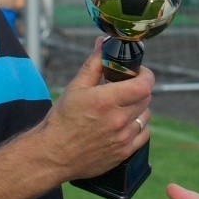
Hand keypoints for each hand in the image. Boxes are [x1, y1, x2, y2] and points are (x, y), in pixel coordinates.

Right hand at [36, 43, 152, 182]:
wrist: (52, 155)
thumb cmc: (62, 120)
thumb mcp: (75, 87)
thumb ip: (94, 64)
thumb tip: (103, 43)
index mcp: (106, 100)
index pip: (144, 84)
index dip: (146, 75)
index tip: (139, 73)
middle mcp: (118, 120)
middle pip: (146, 98)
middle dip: (138, 89)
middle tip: (125, 89)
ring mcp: (123, 138)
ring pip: (146, 115)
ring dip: (138, 108)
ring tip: (121, 108)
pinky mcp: (125, 152)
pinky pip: (144, 134)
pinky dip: (138, 127)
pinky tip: (123, 125)